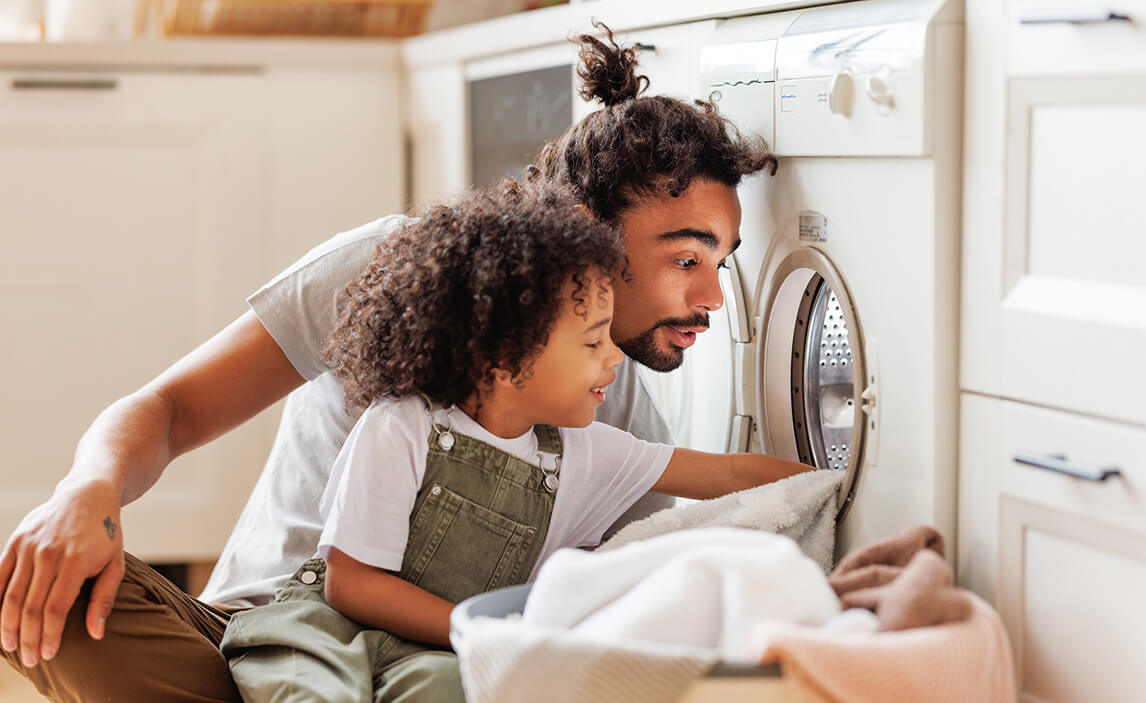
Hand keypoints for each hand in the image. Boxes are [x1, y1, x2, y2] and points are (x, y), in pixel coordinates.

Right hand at [0, 479, 124, 667]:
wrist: (88, 494)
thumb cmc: (105, 533)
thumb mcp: (116, 563)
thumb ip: (104, 598)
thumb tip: (96, 634)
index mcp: (76, 562)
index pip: (55, 609)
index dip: (49, 636)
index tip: (48, 655)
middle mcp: (49, 555)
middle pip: (30, 607)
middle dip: (27, 638)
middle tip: (30, 660)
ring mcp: (29, 547)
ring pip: (11, 595)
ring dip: (8, 625)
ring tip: (10, 646)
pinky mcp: (16, 541)